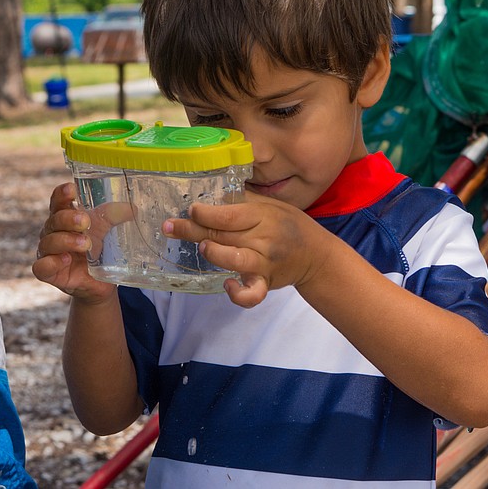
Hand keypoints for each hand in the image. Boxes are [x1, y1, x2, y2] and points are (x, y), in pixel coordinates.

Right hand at [32, 182, 123, 303]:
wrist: (98, 282)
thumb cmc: (96, 248)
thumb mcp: (106, 229)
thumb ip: (115, 216)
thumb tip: (133, 208)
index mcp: (64, 217)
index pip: (58, 202)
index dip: (62, 194)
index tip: (72, 189)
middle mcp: (52, 233)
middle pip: (54, 220)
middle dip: (68, 219)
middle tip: (85, 221)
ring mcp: (48, 253)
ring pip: (48, 242)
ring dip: (66, 241)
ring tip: (85, 244)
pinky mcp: (49, 273)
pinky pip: (41, 267)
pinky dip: (52, 262)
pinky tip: (66, 260)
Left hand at [162, 193, 329, 306]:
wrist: (317, 255)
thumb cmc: (290, 225)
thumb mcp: (272, 205)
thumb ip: (244, 201)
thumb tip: (210, 194)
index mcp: (264, 216)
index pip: (229, 214)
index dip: (206, 212)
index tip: (190, 209)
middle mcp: (264, 239)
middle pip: (224, 234)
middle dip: (194, 230)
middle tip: (170, 226)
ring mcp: (265, 263)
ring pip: (235, 260)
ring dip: (215, 254)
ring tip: (203, 248)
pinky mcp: (266, 283)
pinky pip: (252, 293)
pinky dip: (238, 294)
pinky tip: (228, 286)